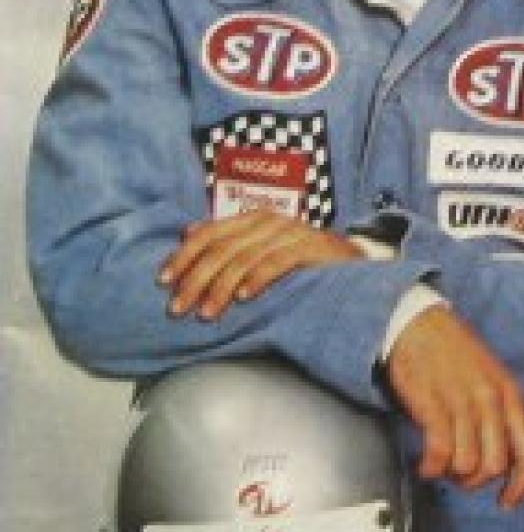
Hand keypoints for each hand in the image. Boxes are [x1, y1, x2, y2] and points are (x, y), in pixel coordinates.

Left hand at [160, 212, 360, 318]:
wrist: (351, 261)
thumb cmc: (301, 260)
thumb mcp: (262, 247)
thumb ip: (230, 241)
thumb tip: (187, 233)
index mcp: (253, 218)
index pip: (208, 233)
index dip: (183, 256)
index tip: (163, 281)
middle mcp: (269, 221)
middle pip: (222, 249)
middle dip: (196, 280)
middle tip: (179, 307)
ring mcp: (291, 232)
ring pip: (245, 258)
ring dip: (222, 288)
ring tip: (207, 312)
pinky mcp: (312, 247)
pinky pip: (278, 262)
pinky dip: (258, 279)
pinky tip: (244, 297)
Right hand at [387, 307, 523, 507]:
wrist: (417, 323)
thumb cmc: (452, 351)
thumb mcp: (491, 378)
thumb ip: (501, 412)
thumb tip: (502, 454)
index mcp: (509, 394)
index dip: (522, 485)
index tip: (508, 501)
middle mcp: (490, 400)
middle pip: (495, 465)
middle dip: (475, 481)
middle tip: (460, 477)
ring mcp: (462, 402)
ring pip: (467, 464)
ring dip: (451, 474)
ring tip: (441, 466)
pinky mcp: (433, 404)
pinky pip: (439, 452)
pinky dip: (431, 467)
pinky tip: (426, 465)